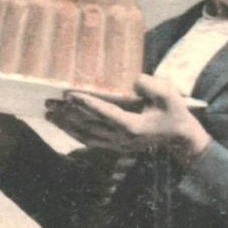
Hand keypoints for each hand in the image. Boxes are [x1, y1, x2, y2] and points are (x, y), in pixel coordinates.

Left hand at [45, 75, 210, 165]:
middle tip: (49, 102)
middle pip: (89, 126)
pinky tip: (62, 125)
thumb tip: (133, 80)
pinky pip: (89, 141)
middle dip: (67, 114)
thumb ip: (151, 86)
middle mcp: (122, 139)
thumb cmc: (174, 112)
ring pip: (85, 136)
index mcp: (134, 126)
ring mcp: (117, 145)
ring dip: (66, 125)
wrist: (179, 136)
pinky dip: (74, 133)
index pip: (106, 114)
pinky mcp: (115, 146)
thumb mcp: (169, 95)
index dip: (88, 104)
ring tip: (49, 113)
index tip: (70, 94)